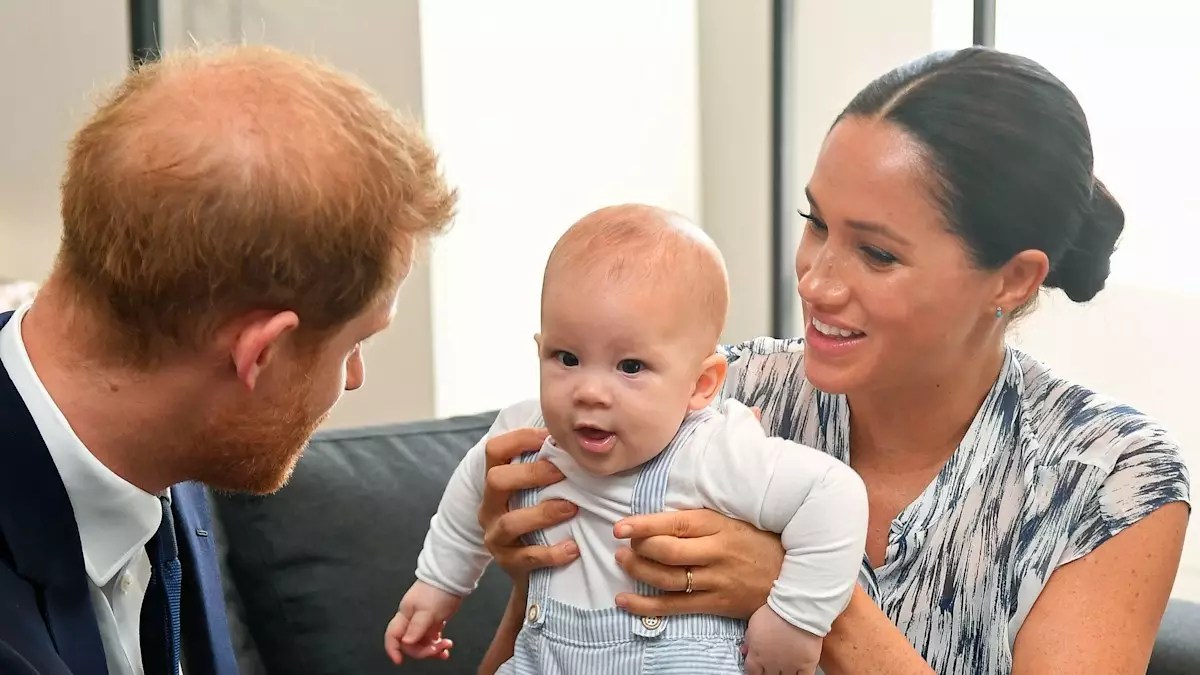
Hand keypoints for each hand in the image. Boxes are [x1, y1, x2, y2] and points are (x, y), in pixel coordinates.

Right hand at [383, 581, 460, 663]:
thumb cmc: (438, 590)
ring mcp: (422, 621)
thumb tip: (406, 642)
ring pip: (422, 643)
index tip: (399, 661)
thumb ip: (417, 627)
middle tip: (439, 648)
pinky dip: (438, 644)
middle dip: (423, 650)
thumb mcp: (427, 610)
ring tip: (447, 646)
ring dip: (433, 649)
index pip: (393, 636)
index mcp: (405, 615)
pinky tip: (446, 646)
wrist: (452, 577)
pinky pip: (432, 638)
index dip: (393, 649)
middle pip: (409, 643)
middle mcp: (411, 620)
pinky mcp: (433, 621)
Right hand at [478, 427, 579, 582]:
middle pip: (496, 480)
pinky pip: (527, 558)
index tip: (550, 436)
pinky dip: (551, 553)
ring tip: (572, 508)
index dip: (520, 438)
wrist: (532, 571)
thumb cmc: (539, 520)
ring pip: (510, 522)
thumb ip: (547, 467)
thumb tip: (577, 436)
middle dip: (531, 473)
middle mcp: (489, 507)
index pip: (495, 450)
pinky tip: (573, 548)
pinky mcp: (508, 563)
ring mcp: (496, 536)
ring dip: (543, 513)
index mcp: (496, 483)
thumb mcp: (535, 492)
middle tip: (562, 472)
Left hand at [612, 508, 782, 618]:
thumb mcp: (733, 520)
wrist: (792, 577)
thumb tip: (659, 518)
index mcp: (719, 526)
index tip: (621, 527)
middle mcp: (716, 553)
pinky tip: (624, 600)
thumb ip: (700, 520)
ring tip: (622, 562)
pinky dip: (645, 605)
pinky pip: (674, 607)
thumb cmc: (758, 542)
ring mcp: (716, 581)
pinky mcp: (715, 604)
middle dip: (638, 549)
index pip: (675, 523)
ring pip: (667, 579)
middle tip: (622, 545)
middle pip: (667, 552)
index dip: (644, 525)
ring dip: (638, 571)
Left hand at [743, 605, 820, 674]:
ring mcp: (790, 667)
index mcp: (757, 656)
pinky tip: (798, 672)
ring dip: (783, 674)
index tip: (756, 669)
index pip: (751, 673)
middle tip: (771, 665)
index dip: (754, 672)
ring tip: (784, 666)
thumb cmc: (774, 612)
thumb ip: (748, 640)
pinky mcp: (807, 665)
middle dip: (768, 672)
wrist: (796, 609)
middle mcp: (771, 665)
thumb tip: (745, 650)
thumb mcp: (753, 623)